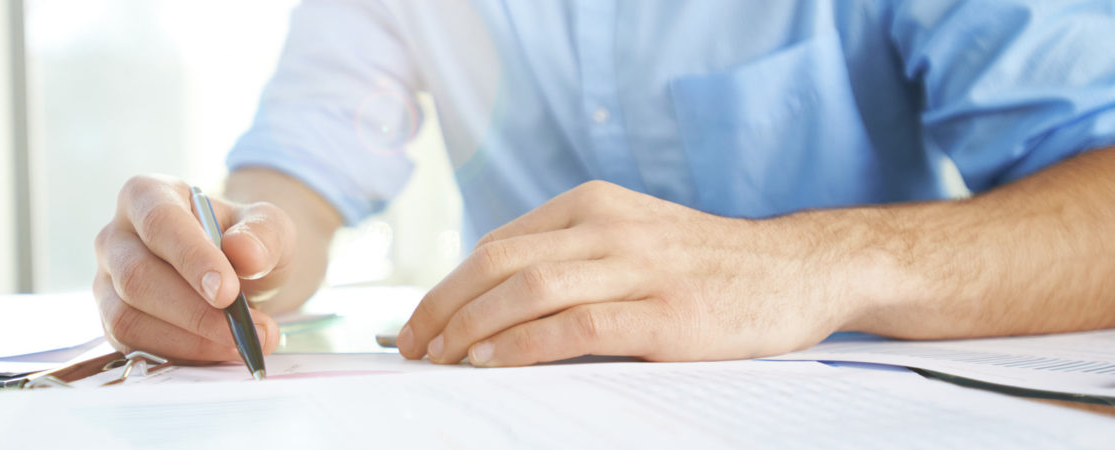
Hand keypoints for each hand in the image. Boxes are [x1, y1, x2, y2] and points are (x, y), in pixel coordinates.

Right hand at [93, 174, 294, 361]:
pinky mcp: (112, 321)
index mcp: (147, 195)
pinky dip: (180, 356)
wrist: (238, 273)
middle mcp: (116, 236)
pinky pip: (133, 346)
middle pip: (137, 276)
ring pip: (128, 317)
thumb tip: (244, 253)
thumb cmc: (246, 242)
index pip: (159, 222)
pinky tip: (218, 353)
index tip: (227, 291)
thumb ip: (263, 234)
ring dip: (189, 340)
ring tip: (241, 344)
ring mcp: (108, 281)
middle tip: (245, 329)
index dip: (191, 258)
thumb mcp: (269, 228)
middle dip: (194, 311)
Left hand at [396, 181, 862, 365]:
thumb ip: (573, 258)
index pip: (498, 244)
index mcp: (593, 205)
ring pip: (527, 289)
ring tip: (441, 359)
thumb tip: (492, 305)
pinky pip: (575, 326)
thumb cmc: (707, 265)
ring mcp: (638, 269)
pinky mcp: (665, 314)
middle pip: (498, 262)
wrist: (799, 270)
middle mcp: (609, 228)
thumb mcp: (633, 238)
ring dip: (471, 326)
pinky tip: (493, 362)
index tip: (421, 322)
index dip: (449, 285)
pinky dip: (523, 345)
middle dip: (443, 306)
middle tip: (414, 346)